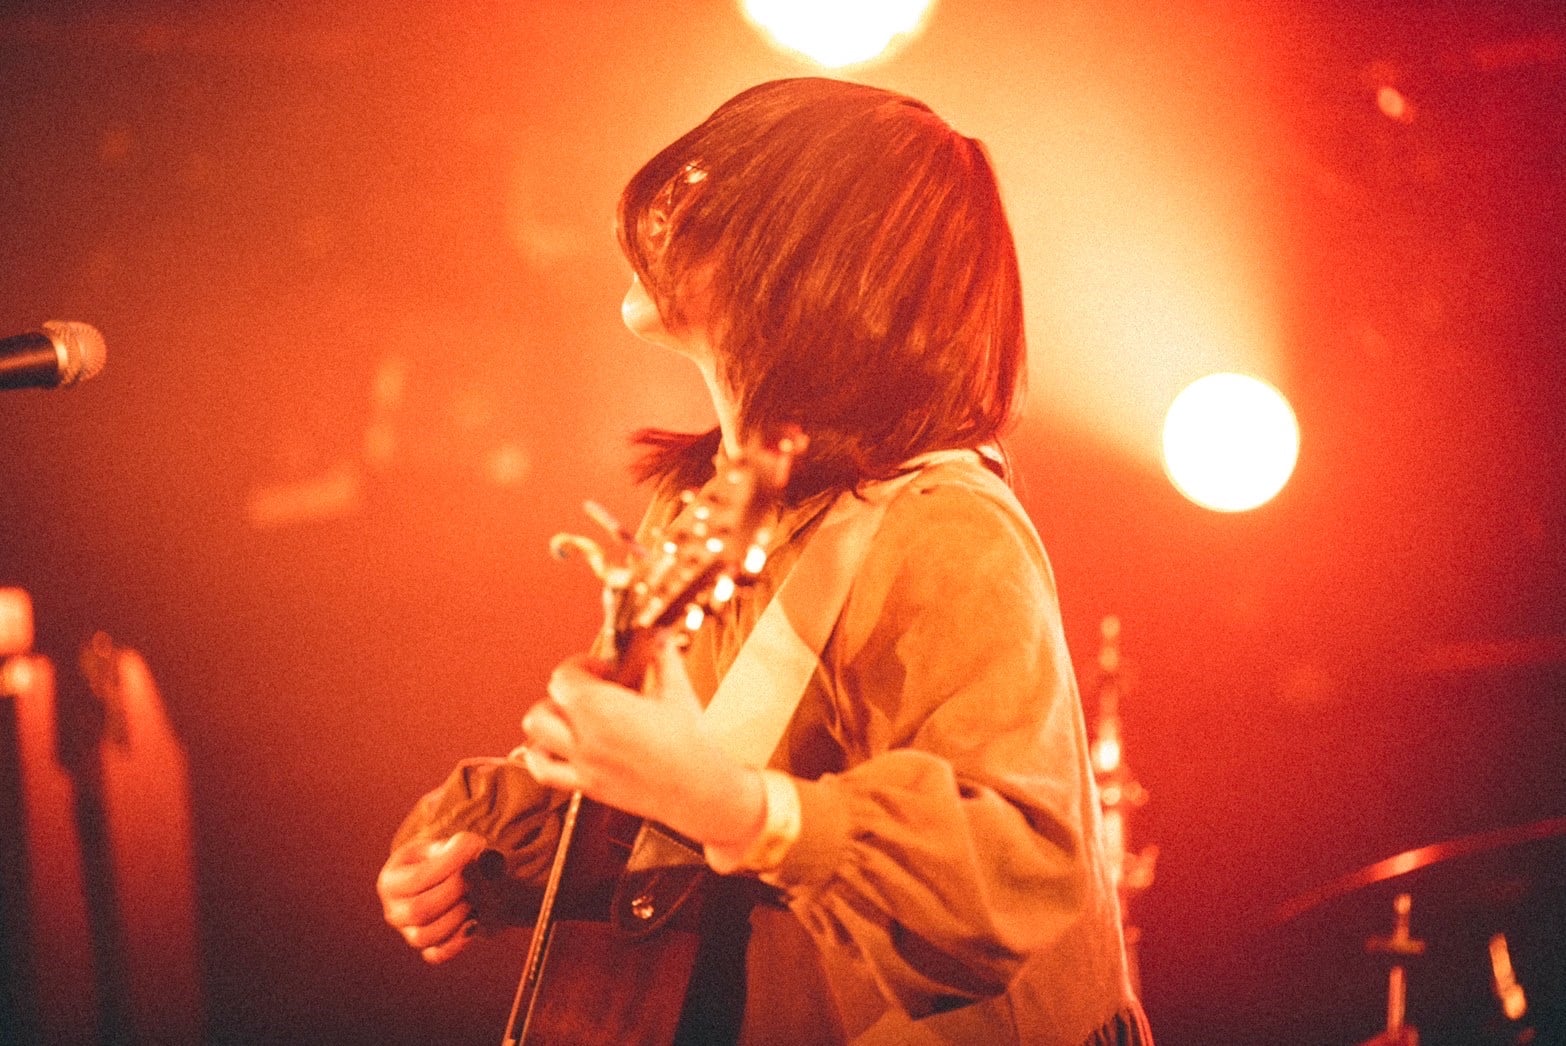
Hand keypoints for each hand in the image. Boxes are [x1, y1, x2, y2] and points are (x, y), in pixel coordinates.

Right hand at [376, 831, 488, 963]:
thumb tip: (470, 846)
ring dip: (457, 916)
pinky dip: (457, 942)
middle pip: (419, 910)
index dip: (449, 865)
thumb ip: (455, 847)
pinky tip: (474, 923)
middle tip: (475, 874)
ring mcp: (408, 933)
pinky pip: (437, 955)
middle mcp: (393, 912)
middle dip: (454, 891)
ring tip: (473, 896)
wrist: (445, 883)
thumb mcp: (441, 847)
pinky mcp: (427, 948)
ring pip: (426, 936)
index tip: (475, 846)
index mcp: (390, 882)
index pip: (417, 879)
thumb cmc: (440, 861)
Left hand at [519, 638, 764, 850]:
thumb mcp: (678, 692)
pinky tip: (560, 747)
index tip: (604, 668)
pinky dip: (542, 756)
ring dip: (549, 721)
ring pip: (536, 737)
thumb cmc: (692, 745)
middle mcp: (586, 738)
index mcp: (603, 709)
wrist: (701, 791)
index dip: (581, 666)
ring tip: (574, 718)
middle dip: (563, 693)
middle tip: (590, 691)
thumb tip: (657, 635)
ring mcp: (584, 765)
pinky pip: (544, 771)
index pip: (563, 677)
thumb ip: (662, 657)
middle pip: (544, 705)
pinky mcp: (589, 787)